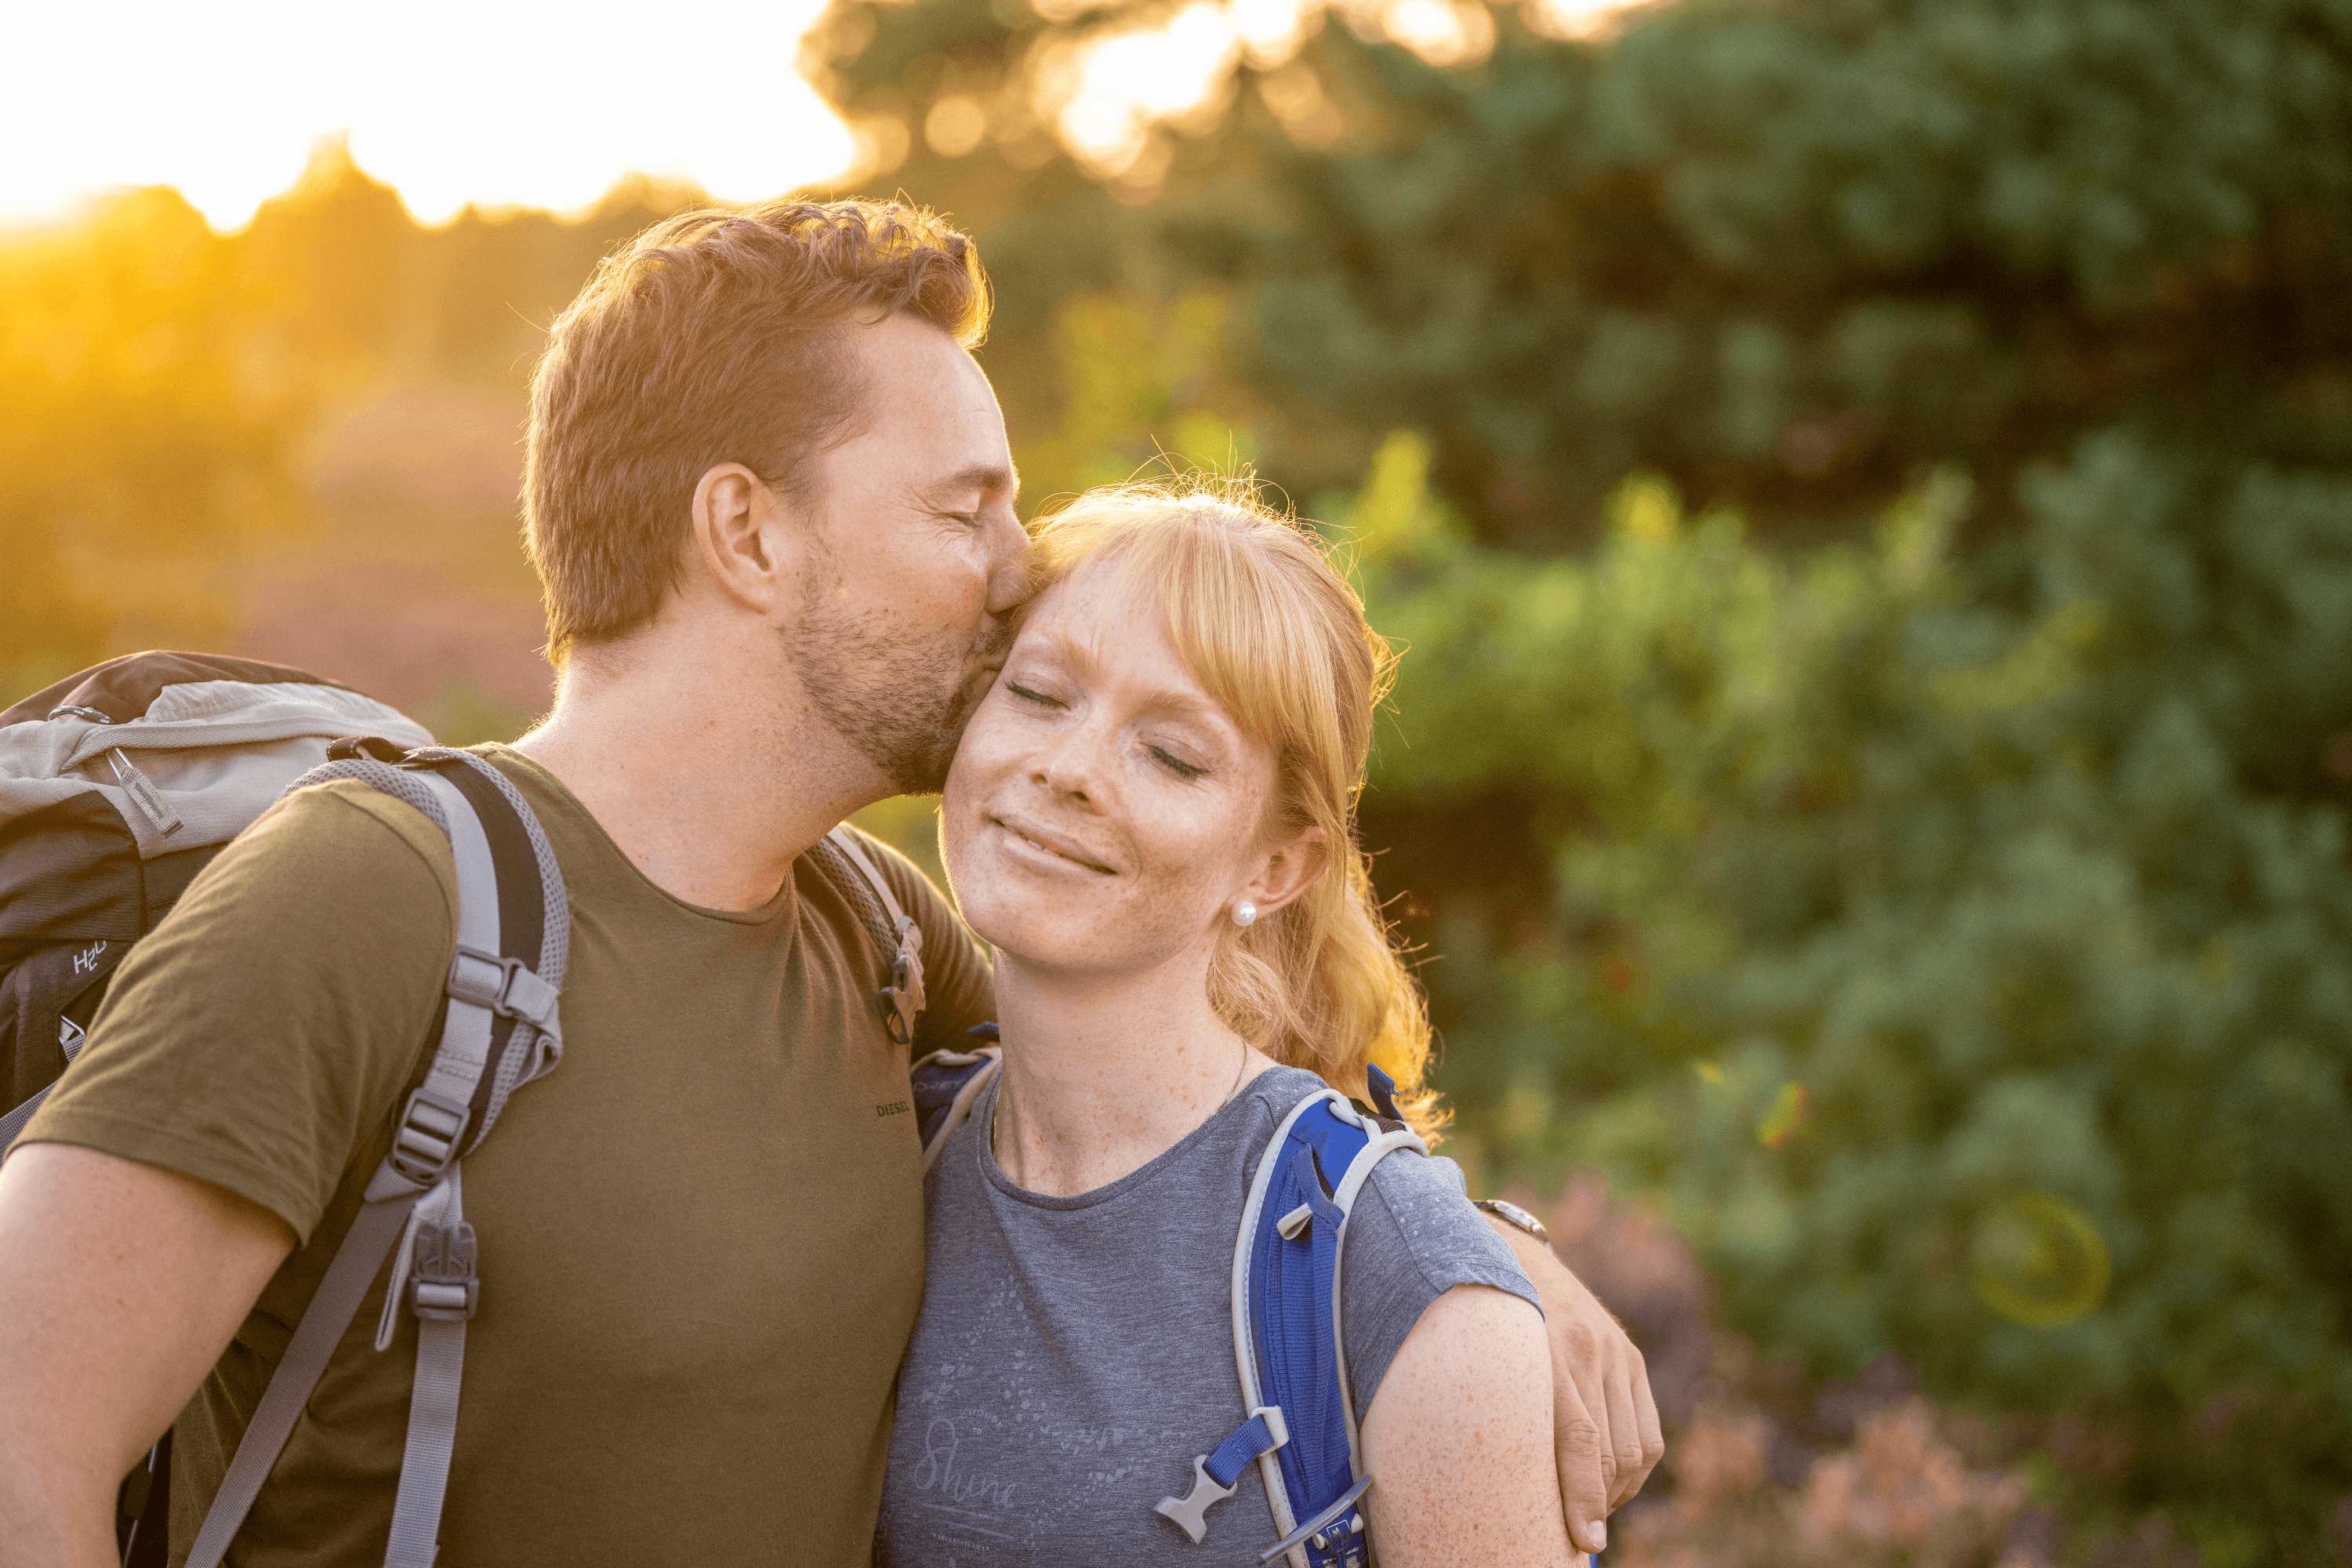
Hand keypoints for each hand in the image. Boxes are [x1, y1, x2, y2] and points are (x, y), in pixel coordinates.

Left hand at [1483, 1216, 1664, 1554]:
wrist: (1504, 1254)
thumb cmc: (1474, 1324)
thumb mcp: (1475, 1360)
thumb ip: (1498, 1413)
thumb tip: (1501, 1489)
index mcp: (1543, 1351)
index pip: (1578, 1440)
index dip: (1583, 1498)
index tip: (1585, 1542)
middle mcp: (1587, 1350)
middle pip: (1609, 1455)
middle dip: (1597, 1505)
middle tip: (1574, 1532)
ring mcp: (1614, 1352)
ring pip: (1634, 1452)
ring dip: (1617, 1494)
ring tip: (1589, 1511)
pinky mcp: (1630, 1356)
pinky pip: (1648, 1435)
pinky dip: (1634, 1471)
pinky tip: (1609, 1485)